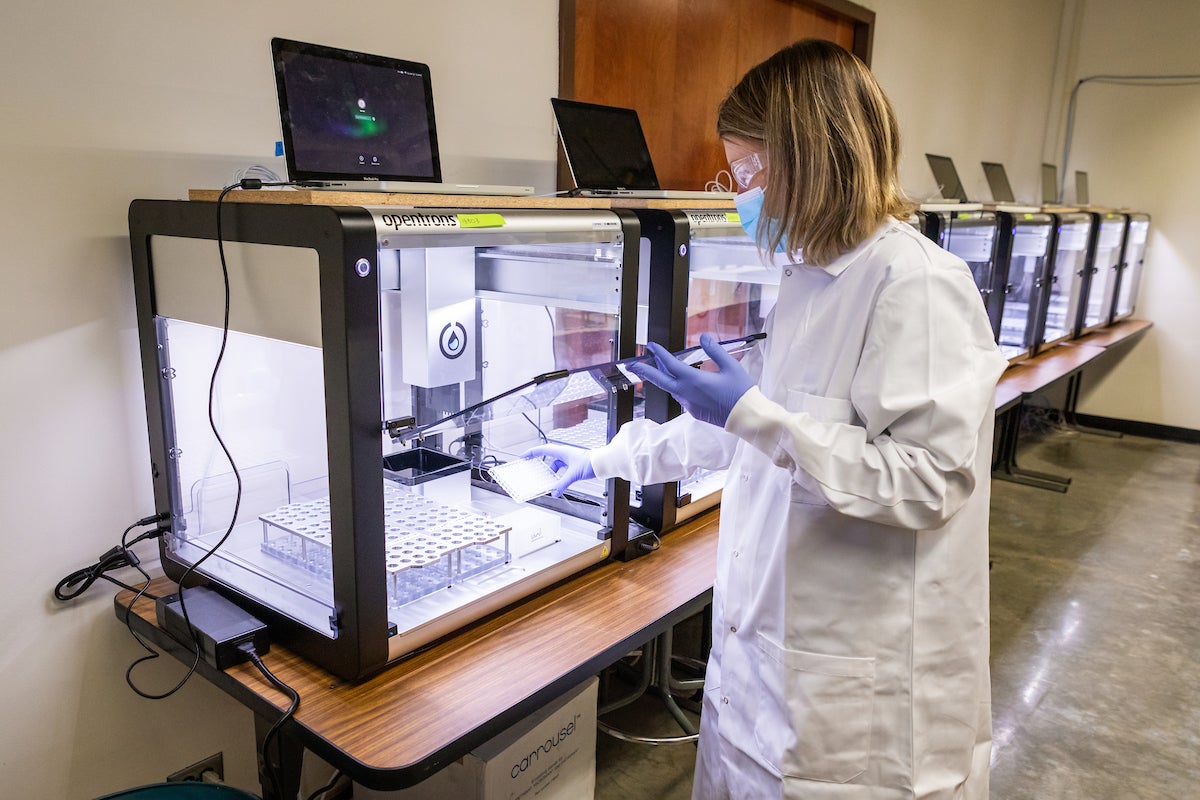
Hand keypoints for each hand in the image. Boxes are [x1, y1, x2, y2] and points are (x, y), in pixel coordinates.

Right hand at [522, 443, 596, 496]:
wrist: (602, 463)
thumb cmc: (590, 463)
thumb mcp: (573, 475)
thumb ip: (562, 484)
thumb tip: (554, 492)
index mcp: (561, 452)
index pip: (542, 450)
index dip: (532, 453)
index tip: (524, 456)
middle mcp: (564, 453)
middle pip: (548, 455)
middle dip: (539, 461)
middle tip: (531, 465)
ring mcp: (570, 458)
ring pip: (556, 463)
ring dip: (551, 470)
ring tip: (546, 479)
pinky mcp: (574, 463)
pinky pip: (562, 468)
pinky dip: (559, 474)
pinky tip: (559, 481)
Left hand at [629, 333, 753, 426]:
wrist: (746, 418)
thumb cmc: (741, 392)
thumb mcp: (730, 366)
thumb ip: (714, 351)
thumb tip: (703, 337)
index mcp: (694, 380)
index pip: (670, 364)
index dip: (659, 354)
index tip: (651, 346)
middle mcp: (687, 394)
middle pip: (660, 380)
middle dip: (646, 371)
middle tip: (633, 364)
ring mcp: (689, 405)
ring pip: (671, 389)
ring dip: (664, 378)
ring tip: (661, 367)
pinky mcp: (694, 412)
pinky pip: (681, 398)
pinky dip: (678, 388)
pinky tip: (683, 383)